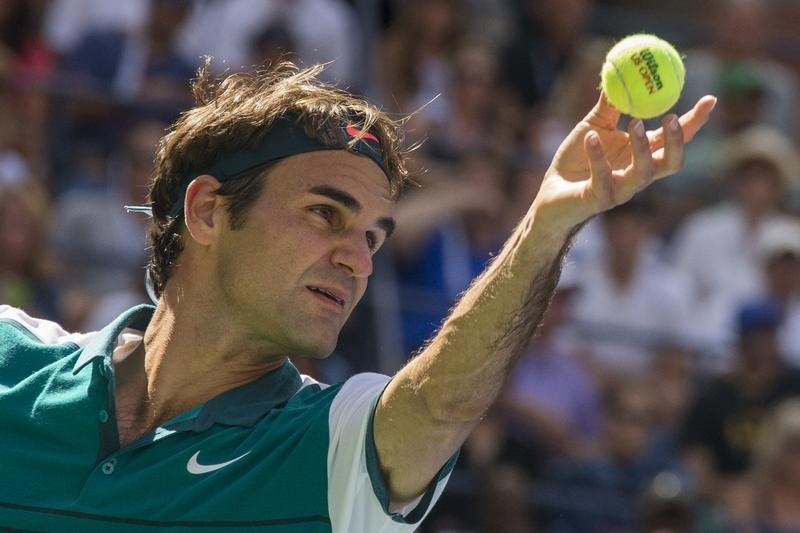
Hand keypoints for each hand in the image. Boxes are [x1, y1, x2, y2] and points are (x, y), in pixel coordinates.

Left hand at [534, 93, 716, 227]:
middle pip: (670, 163)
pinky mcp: (597, 199)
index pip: (674, 141)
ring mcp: (619, 190)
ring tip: (635, 123)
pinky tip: (591, 137)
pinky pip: (602, 178)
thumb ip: (609, 104)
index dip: (694, 123)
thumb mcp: (593, 125)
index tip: (710, 100)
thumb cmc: (575, 160)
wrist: (551, 192)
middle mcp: (636, 175)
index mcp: (640, 156)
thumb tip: (621, 70)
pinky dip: (598, 156)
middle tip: (672, 117)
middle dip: (677, 142)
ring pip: (642, 175)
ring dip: (642, 148)